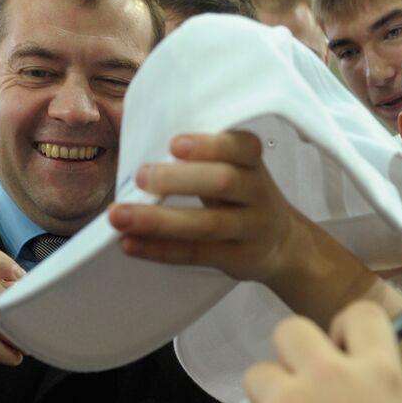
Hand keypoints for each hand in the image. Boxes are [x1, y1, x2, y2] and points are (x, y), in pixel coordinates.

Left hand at [107, 131, 309, 287]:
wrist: (282, 244)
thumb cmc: (243, 197)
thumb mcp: (236, 168)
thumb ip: (203, 159)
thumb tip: (140, 151)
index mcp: (252, 161)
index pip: (241, 147)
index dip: (210, 145)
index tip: (175, 144)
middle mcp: (257, 193)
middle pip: (224, 182)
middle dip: (179, 179)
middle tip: (140, 177)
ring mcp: (250, 228)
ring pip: (208, 224)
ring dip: (160, 221)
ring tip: (119, 216)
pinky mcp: (237, 258)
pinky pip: (196, 254)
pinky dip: (160, 250)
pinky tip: (130, 244)